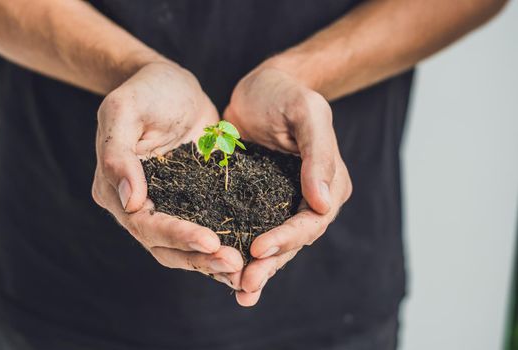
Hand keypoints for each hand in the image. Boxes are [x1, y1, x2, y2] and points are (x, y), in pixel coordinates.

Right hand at [92, 62, 242, 282]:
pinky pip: (207, 229)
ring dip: (213, 261)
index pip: (144, 224)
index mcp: (116, 190)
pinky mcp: (194, 200)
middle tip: (236, 264)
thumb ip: (117, 154)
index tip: (211, 241)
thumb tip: (131, 203)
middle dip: (200, 257)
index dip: (177, 235)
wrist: (172, 86)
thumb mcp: (123, 111)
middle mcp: (139, 207)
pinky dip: (223, 246)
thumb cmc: (145, 91)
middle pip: (166, 246)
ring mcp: (167, 206)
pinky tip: (249, 257)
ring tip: (246, 268)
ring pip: (186, 247)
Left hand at [224, 66, 351, 305]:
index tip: (259, 250)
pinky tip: (222, 270)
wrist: (260, 88)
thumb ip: (318, 154)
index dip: (287, 238)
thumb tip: (324, 202)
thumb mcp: (306, 113)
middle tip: (245, 285)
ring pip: (272, 243)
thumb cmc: (286, 93)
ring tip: (238, 291)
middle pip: (293, 241)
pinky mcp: (257, 201)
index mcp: (328, 183)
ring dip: (257, 269)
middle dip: (270, 265)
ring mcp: (282, 202)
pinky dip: (240, 250)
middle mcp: (308, 199)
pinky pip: (250, 229)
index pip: (311, 221)